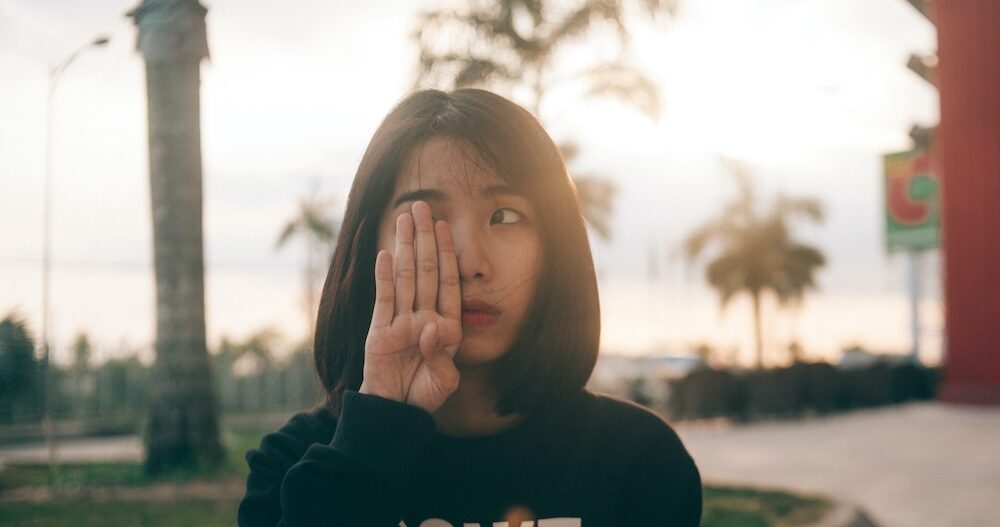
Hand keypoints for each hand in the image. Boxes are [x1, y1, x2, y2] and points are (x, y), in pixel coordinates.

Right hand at [359, 201, 461, 412]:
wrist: (396, 412)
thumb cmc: (424, 396)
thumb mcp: (444, 380)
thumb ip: (441, 354)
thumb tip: (433, 327)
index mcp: (446, 325)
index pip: (446, 282)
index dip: (446, 253)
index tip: (445, 225)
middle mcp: (423, 317)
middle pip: (425, 271)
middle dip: (424, 238)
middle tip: (421, 206)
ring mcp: (400, 322)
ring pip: (404, 277)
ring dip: (405, 247)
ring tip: (404, 218)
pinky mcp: (379, 332)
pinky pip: (383, 299)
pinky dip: (384, 277)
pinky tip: (386, 254)